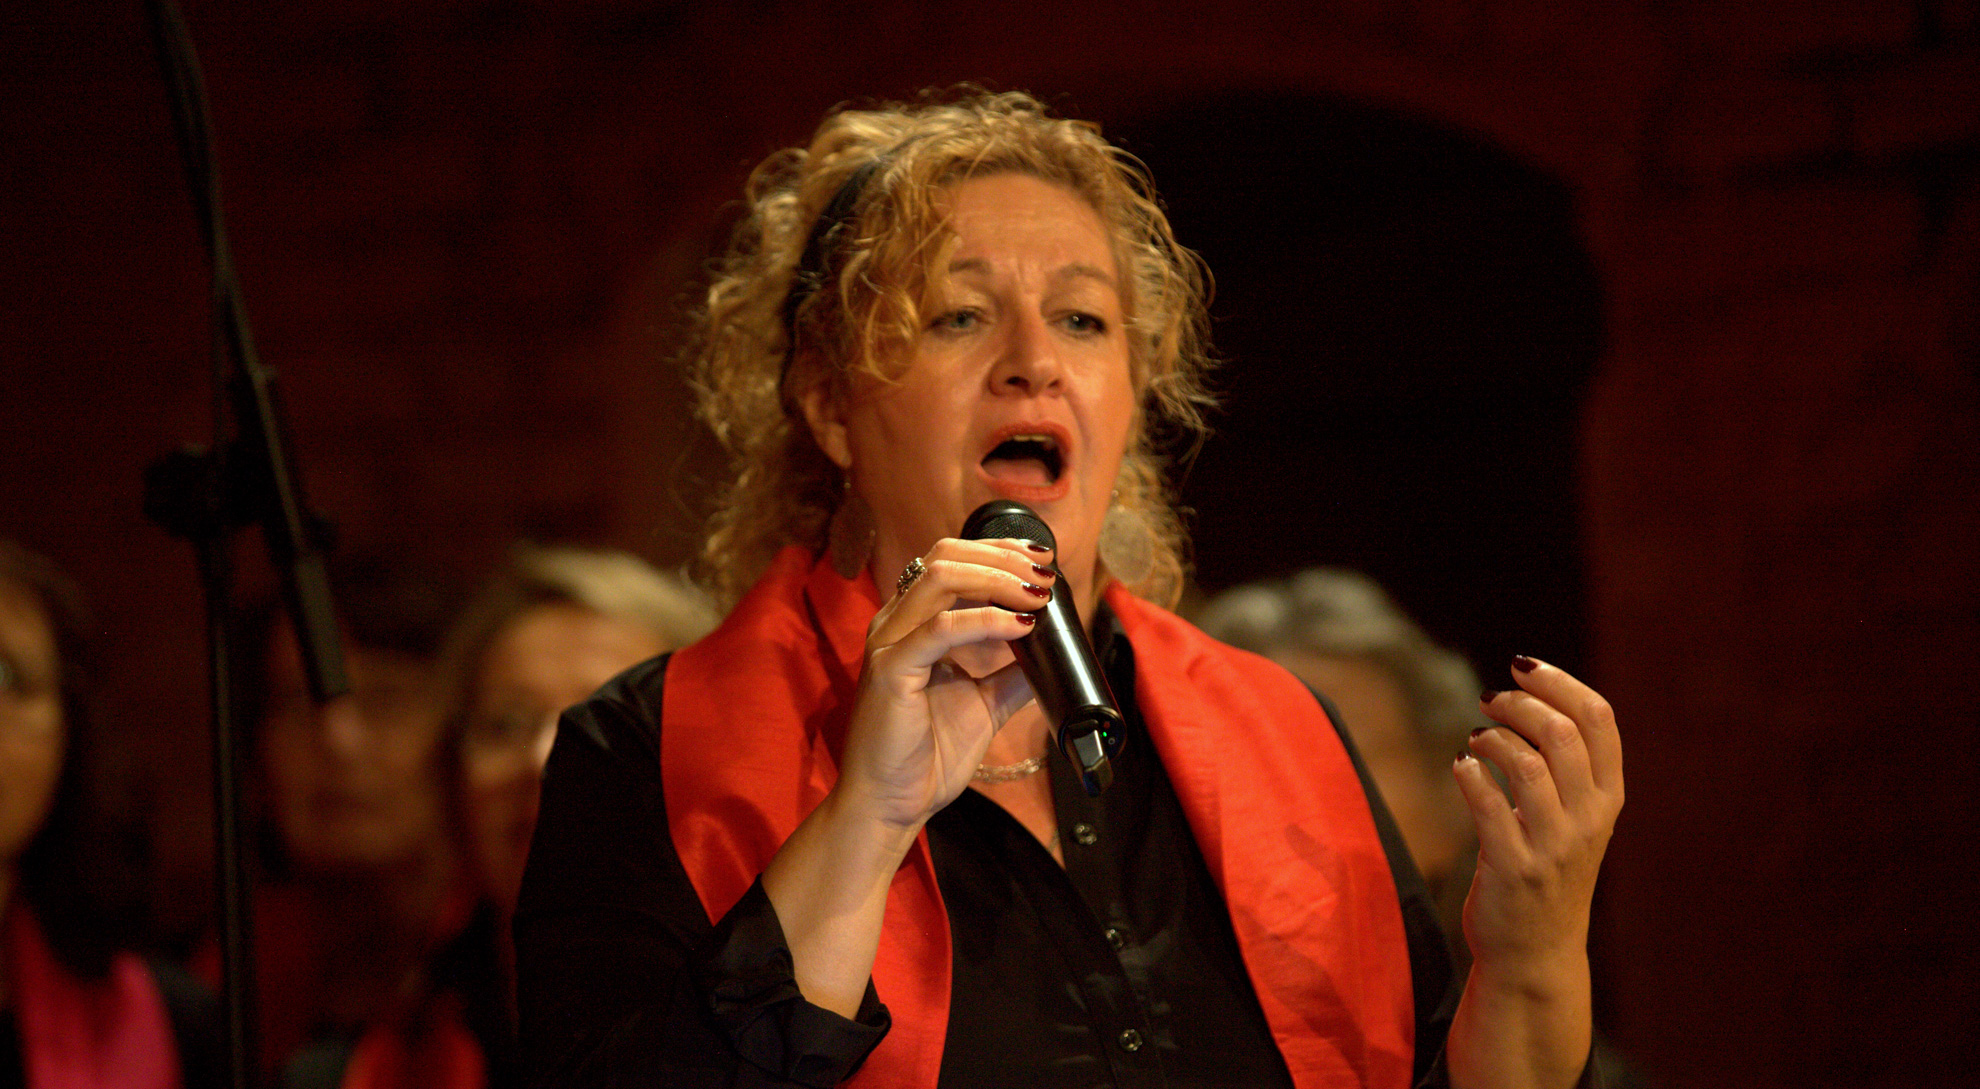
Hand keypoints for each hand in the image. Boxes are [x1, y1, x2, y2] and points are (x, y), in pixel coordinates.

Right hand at [832, 537, 1052, 830]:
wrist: (892, 805)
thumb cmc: (927, 755)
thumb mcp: (984, 703)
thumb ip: (1012, 673)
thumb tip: (1053, 650)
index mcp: (913, 624)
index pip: (952, 560)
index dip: (999, 551)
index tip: (1044, 560)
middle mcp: (896, 623)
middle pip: (945, 555)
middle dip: (1002, 556)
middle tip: (1046, 573)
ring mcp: (889, 643)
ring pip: (941, 578)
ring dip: (998, 578)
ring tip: (1038, 595)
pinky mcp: (890, 670)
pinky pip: (941, 628)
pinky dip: (986, 621)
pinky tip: (1020, 627)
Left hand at [1457, 656, 1623, 980]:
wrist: (1536, 950)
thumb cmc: (1549, 868)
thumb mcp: (1577, 816)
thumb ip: (1568, 764)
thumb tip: (1533, 693)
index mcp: (1609, 797)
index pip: (1599, 718)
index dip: (1559, 681)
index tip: (1522, 666)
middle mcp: (1589, 818)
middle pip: (1561, 732)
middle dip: (1518, 702)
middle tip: (1490, 701)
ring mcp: (1553, 845)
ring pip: (1527, 764)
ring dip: (1491, 737)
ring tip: (1475, 739)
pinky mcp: (1513, 867)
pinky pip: (1486, 804)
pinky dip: (1468, 773)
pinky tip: (1461, 767)